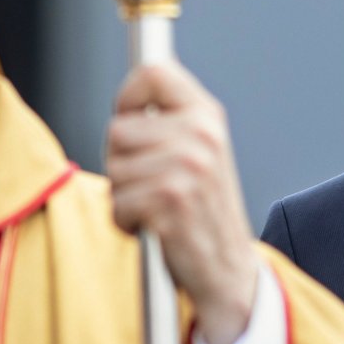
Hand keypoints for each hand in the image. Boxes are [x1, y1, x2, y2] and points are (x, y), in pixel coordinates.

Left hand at [105, 61, 258, 343]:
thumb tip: (127, 100)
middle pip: (118, 129)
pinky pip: (118, 203)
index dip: (129, 97)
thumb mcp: (199, 151)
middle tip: (152, 185)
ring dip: (124, 195)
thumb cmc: (202, 210)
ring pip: (114, 168)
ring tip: (157, 208)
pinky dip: (126, 221)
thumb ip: (169, 121)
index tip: (132, 121)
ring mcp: (187, 167)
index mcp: (207, 115)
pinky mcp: (171, 201)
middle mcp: (201, 135)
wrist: (229, 270)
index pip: (154, 72)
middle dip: (122, 162)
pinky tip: (154, 228)